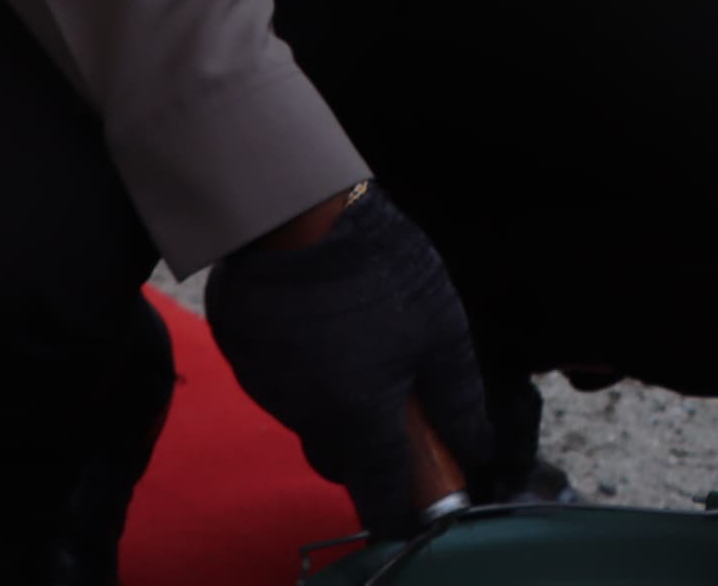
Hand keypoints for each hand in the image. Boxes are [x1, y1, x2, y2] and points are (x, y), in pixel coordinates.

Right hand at [206, 187, 497, 537]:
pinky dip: (304, 368)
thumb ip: (457, 399)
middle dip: (369, 448)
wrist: (296, 210)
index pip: (379, 498)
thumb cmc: (380, 270)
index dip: (403, 507)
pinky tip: (321, 324)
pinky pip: (280, 381)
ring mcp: (267, 388)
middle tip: (397, 401)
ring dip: (335, 402)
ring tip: (360, 344)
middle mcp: (305, 418)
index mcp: (357, 421)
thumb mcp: (440, 332)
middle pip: (340, 460)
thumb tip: (475, 448)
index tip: (421, 497)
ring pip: (309, 419)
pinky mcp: (243, 354)